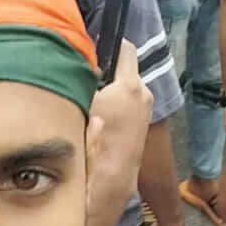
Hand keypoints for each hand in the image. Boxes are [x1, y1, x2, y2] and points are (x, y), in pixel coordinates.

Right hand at [86, 40, 152, 216]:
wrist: (111, 184)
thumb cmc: (93, 144)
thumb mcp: (80, 105)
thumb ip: (82, 80)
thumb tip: (82, 60)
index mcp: (130, 86)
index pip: (124, 47)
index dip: (107, 40)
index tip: (91, 42)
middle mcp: (143, 94)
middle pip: (122, 68)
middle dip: (104, 67)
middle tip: (81, 74)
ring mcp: (145, 109)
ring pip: (123, 86)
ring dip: (107, 87)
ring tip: (87, 96)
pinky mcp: (143, 122)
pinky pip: (125, 101)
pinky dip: (113, 101)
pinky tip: (96, 114)